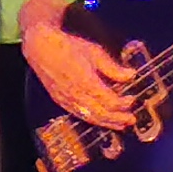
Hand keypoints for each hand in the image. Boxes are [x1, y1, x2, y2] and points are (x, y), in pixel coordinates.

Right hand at [18, 8, 136, 128]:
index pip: (111, 101)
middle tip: (130, 119)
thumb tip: (130, 75)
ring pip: (90, 117)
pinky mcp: (59, 99)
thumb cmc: (66, 47)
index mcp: (87, 82)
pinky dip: (90, 119)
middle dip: (118, 118)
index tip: (132, 99)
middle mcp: (76, 94)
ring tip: (118, 124)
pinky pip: (77, 114)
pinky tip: (98, 119)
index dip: (124, 103)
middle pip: (102, 113)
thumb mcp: (94, 52)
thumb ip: (113, 67)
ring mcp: (66, 99)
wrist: (40, 47)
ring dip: (106, 122)